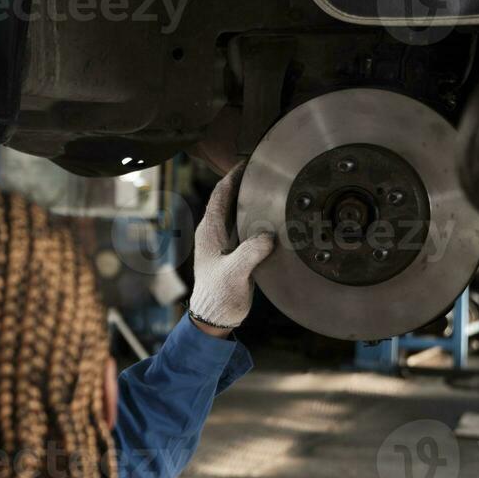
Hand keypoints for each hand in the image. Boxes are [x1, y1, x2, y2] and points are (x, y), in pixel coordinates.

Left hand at [189, 164, 274, 331]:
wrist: (214, 317)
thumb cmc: (219, 296)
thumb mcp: (236, 274)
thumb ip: (250, 253)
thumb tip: (268, 236)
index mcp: (209, 231)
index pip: (220, 194)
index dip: (233, 175)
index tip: (248, 161)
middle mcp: (213, 231)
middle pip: (228, 197)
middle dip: (244, 180)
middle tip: (264, 167)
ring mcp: (222, 240)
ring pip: (236, 209)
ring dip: (249, 196)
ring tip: (269, 184)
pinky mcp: (232, 250)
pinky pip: (243, 224)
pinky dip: (254, 213)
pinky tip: (269, 212)